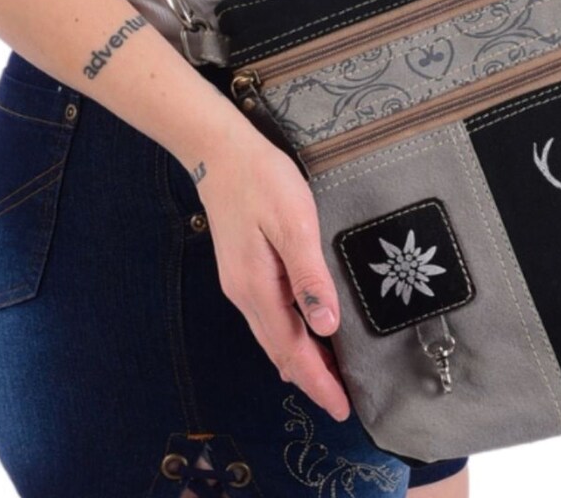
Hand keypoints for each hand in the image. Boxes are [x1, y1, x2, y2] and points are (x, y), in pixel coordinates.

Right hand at [194, 121, 350, 422]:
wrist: (217, 151)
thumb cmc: (262, 180)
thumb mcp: (293, 222)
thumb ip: (309, 275)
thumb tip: (326, 326)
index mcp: (258, 288)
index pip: (293, 350)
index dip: (318, 382)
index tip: (342, 409)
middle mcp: (244, 294)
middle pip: (280, 350)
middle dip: (311, 379)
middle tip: (343, 402)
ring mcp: (239, 282)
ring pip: (272, 336)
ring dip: (300, 360)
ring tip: (330, 378)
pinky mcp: (242, 269)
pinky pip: (268, 317)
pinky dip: (287, 336)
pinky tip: (303, 335)